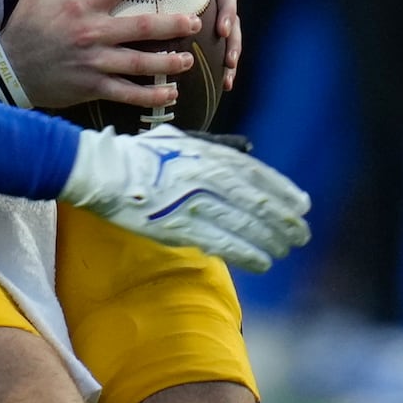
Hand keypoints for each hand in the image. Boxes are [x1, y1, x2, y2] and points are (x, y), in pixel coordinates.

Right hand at [0, 0, 201, 109]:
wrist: (9, 67)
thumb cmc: (24, 25)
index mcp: (81, 6)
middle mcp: (92, 33)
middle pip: (142, 27)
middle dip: (173, 24)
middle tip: (195, 21)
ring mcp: (94, 62)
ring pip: (141, 63)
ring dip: (169, 62)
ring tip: (189, 60)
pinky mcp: (92, 86)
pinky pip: (128, 93)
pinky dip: (151, 96)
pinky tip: (170, 94)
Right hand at [58, 123, 310, 271]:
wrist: (100, 171)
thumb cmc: (137, 155)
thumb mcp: (177, 141)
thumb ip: (213, 148)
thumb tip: (247, 149)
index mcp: (204, 153)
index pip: (255, 173)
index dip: (282, 190)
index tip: (302, 204)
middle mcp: (204, 176)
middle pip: (256, 201)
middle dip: (283, 220)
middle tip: (302, 234)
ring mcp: (192, 201)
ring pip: (243, 224)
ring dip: (270, 239)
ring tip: (285, 250)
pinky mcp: (178, 226)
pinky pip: (220, 242)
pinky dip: (245, 252)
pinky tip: (262, 262)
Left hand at [190, 0, 240, 91]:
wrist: (147, 2)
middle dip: (226, 12)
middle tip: (220, 30)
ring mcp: (212, 11)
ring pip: (232, 23)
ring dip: (234, 42)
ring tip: (228, 61)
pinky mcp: (212, 36)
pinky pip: (226, 49)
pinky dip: (227, 66)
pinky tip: (226, 81)